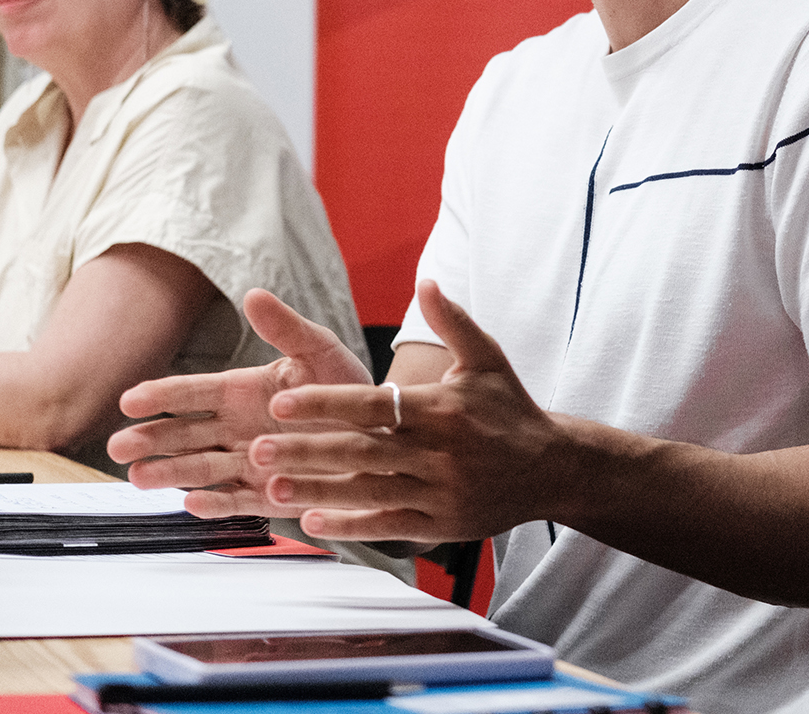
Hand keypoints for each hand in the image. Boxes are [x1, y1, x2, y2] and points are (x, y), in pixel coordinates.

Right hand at [110, 288, 371, 516]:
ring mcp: (252, 464)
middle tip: (119, 447)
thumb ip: (286, 328)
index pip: (194, 393)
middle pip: (186, 435)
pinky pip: (237, 502)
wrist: (385, 432)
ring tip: (138, 477)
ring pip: (201, 469)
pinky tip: (192, 503)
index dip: (162, 396)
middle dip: (152, 440)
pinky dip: (215, 503)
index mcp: (244, 391)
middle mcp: (239, 428)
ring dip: (170, 473)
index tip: (130, 400)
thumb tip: (253, 294)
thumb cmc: (348, 389)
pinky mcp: (270, 495)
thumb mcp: (320, 351)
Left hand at [251, 279, 574, 543]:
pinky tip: (312, 522)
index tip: (281, 402)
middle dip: (306, 450)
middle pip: (361, 451)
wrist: (551, 467)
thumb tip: (426, 281)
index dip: (325, 405)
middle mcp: (439, 453)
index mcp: (441, 410)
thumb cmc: (510, 408)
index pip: (372, 405)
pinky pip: (388, 526)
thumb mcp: (487, 358)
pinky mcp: (441, 525)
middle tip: (256, 447)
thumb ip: (452, 321)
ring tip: (270, 486)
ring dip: (317, 491)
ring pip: (368, 492)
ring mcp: (440, 492)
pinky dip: (350, 527)